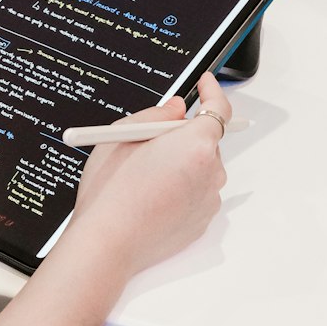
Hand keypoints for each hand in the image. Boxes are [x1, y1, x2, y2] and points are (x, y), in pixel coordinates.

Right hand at [67, 72, 230, 278]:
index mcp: (196, 144)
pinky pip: (196, 194)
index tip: (204, 83)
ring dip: (182, 163)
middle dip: (184, 135)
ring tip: (143, 175)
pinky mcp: (201, 222)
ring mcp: (208, 200)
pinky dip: (180, 188)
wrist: (107, 242)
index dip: (212, 91)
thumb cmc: (112, 190)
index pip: (218, 108)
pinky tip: (151, 196)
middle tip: (151, 140)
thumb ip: (157, 114)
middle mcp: (211, 172)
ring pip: (200, 168)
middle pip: (206, 141)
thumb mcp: (124, 134)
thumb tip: (177, 109)